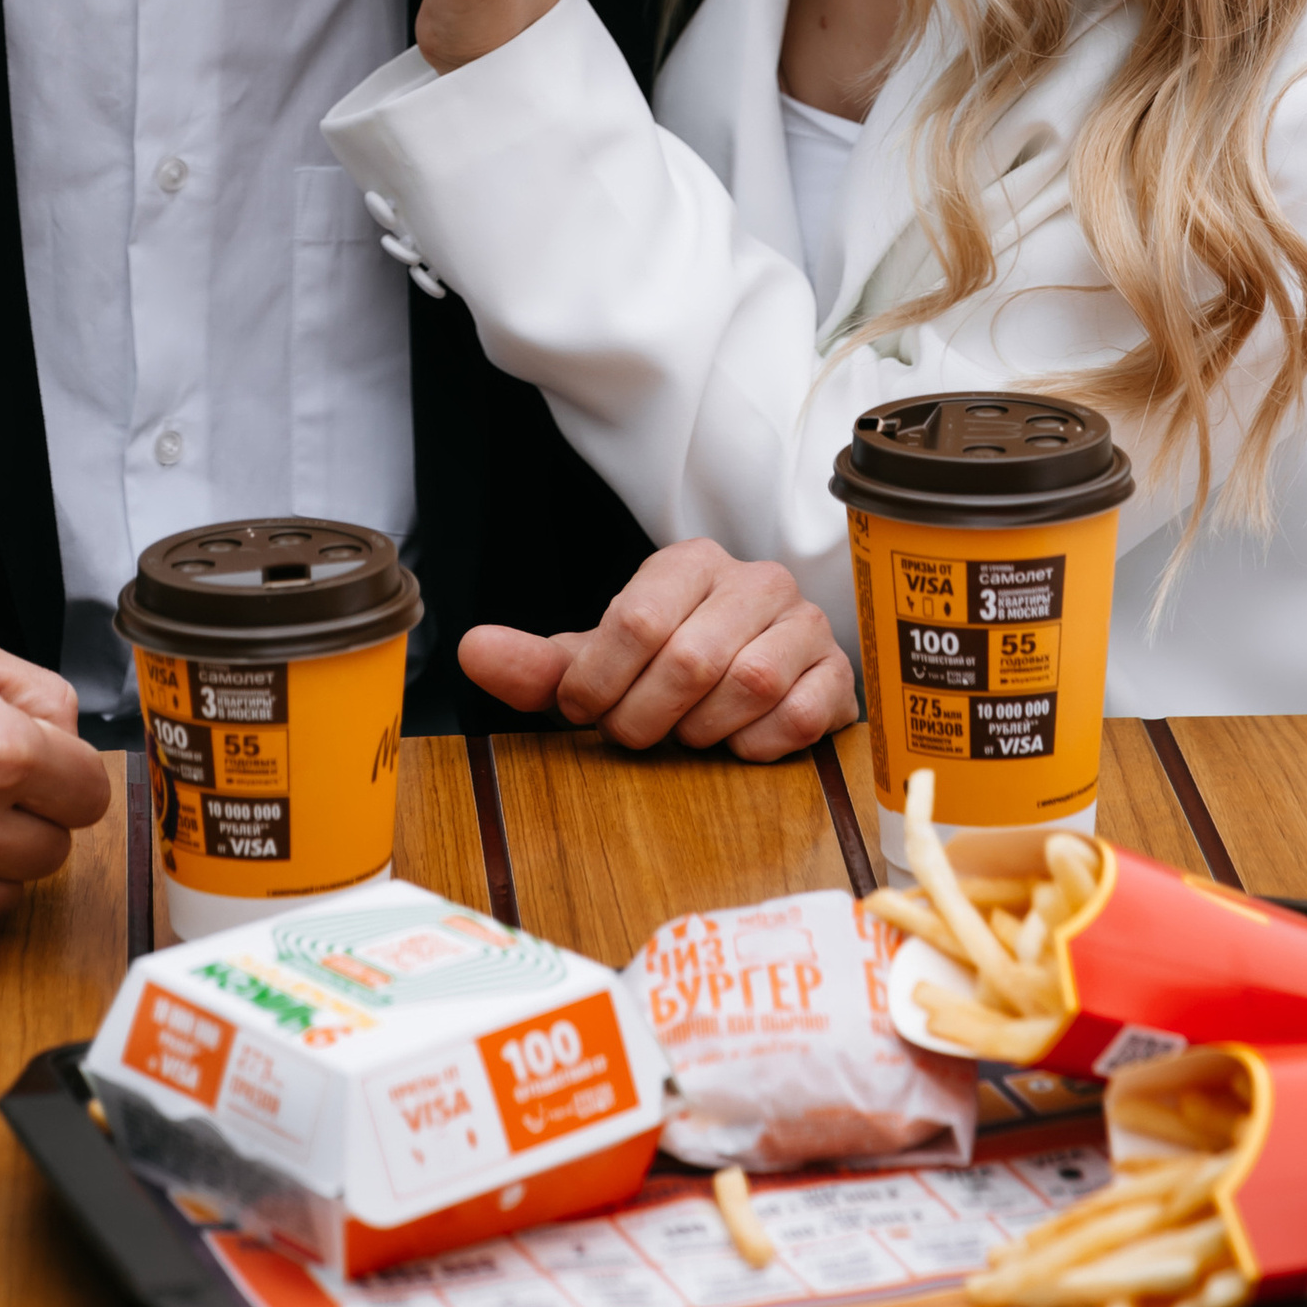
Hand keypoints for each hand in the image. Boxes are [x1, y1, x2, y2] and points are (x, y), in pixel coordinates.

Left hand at [458, 540, 856, 761]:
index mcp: (690, 562)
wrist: (764, 683)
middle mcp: (754, 580)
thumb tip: (468, 649)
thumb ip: (539, 665)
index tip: (584, 710)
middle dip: (645, 716)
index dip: (598, 682)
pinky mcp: (838, 672)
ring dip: (701, 730)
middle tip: (632, 734)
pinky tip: (737, 742)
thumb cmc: (669, 671)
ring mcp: (804, 623)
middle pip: (687, 659)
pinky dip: (756, 744)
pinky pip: (797, 716)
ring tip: (686, 733)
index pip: (634, 620)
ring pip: (746, 685)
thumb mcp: (602, 665)